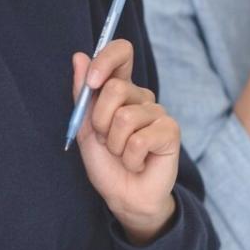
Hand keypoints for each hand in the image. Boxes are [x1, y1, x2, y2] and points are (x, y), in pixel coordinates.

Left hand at [70, 40, 179, 244]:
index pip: (121, 53)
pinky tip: (137, 163)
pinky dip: (130, 159)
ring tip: (122, 155)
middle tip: (107, 141)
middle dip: (100, 121)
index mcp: (121, 90)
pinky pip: (139, 140)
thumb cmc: (106, 164)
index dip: (106, 59)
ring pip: (125, 118)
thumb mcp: (85, 128)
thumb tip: (79, 56)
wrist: (124, 196)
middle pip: (116, 89)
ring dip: (115, 145)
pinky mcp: (170, 131)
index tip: (91, 82)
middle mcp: (141, 97)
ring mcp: (158, 112)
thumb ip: (82, 94)